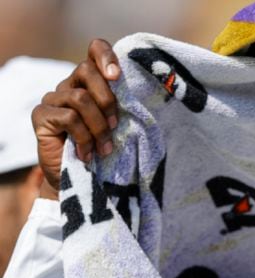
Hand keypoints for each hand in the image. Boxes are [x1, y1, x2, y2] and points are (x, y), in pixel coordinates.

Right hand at [31, 39, 120, 198]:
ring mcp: (52, 99)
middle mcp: (68, 85)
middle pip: (86, 70)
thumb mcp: (117, 126)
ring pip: (80, 98)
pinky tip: (86, 154)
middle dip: (107, 100)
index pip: (94, 50)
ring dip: (99, 127)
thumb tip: (143, 96)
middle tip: (115, 126)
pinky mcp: (41, 116)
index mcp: (90, 82)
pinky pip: (69, 118)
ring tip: (104, 148)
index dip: (105, 55)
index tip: (118, 76)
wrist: (78, 179)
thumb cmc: (103, 150)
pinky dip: (84, 138)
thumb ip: (122, 107)